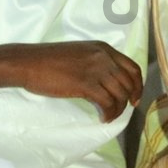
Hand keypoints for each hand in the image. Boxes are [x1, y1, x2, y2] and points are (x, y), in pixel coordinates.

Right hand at [0, 41, 142, 120]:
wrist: (28, 63)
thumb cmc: (48, 60)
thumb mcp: (79, 54)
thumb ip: (96, 63)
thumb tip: (108, 81)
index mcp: (103, 48)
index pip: (132, 67)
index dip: (138, 85)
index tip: (134, 98)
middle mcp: (103, 57)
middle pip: (129, 82)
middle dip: (130, 99)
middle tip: (122, 110)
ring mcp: (95, 70)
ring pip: (120, 94)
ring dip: (117, 109)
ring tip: (108, 116)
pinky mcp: (86, 84)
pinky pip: (108, 103)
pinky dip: (108, 113)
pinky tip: (102, 118)